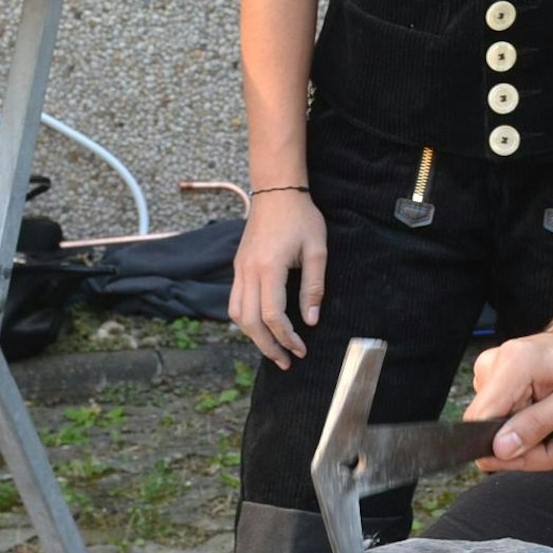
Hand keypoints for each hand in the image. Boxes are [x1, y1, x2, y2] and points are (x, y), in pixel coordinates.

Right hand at [227, 193, 328, 368]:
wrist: (276, 191)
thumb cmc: (301, 217)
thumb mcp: (317, 249)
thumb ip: (314, 286)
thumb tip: (311, 321)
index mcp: (269, 268)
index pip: (272, 315)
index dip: (286, 337)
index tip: (301, 349)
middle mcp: (248, 272)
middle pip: (249, 322)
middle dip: (267, 346)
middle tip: (286, 361)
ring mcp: (239, 269)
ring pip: (237, 315)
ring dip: (253, 336)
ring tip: (273, 349)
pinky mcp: (238, 266)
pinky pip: (235, 301)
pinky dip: (245, 320)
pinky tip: (261, 327)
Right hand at [467, 330, 552, 471]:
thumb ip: (538, 424)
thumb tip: (500, 449)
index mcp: (512, 365)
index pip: (480, 423)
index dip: (507, 452)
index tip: (547, 450)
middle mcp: (493, 369)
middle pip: (493, 438)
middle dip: (536, 452)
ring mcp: (492, 380)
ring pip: (503, 440)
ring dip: (542, 447)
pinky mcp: (497, 392)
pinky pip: (509, 432)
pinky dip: (538, 439)